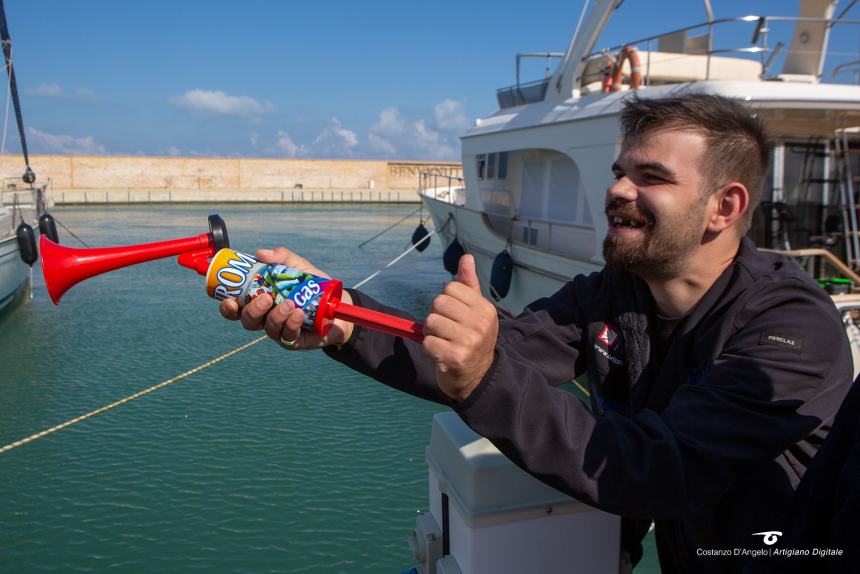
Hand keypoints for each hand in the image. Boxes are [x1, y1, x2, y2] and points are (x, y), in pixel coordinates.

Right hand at [219, 247, 353, 349]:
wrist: (337, 303)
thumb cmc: (312, 286)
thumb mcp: (298, 266)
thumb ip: (281, 258)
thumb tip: (261, 253)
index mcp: (260, 301)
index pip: (236, 308)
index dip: (228, 308)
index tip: (230, 300)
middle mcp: (266, 318)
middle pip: (248, 321)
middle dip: (253, 311)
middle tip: (266, 299)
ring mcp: (280, 330)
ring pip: (268, 328)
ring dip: (276, 316)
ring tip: (290, 303)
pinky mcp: (295, 340)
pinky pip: (288, 335)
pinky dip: (292, 323)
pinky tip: (299, 314)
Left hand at [422, 255, 498, 401]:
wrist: (477, 376)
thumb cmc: (472, 338)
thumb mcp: (475, 311)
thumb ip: (468, 284)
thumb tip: (466, 257)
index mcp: (485, 309)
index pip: (450, 288)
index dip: (445, 301)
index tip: (453, 316)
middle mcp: (480, 324)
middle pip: (438, 303)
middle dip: (436, 316)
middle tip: (446, 330)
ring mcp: (468, 341)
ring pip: (431, 322)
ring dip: (431, 333)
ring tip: (443, 342)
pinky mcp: (455, 357)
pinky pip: (427, 342)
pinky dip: (429, 348)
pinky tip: (441, 354)